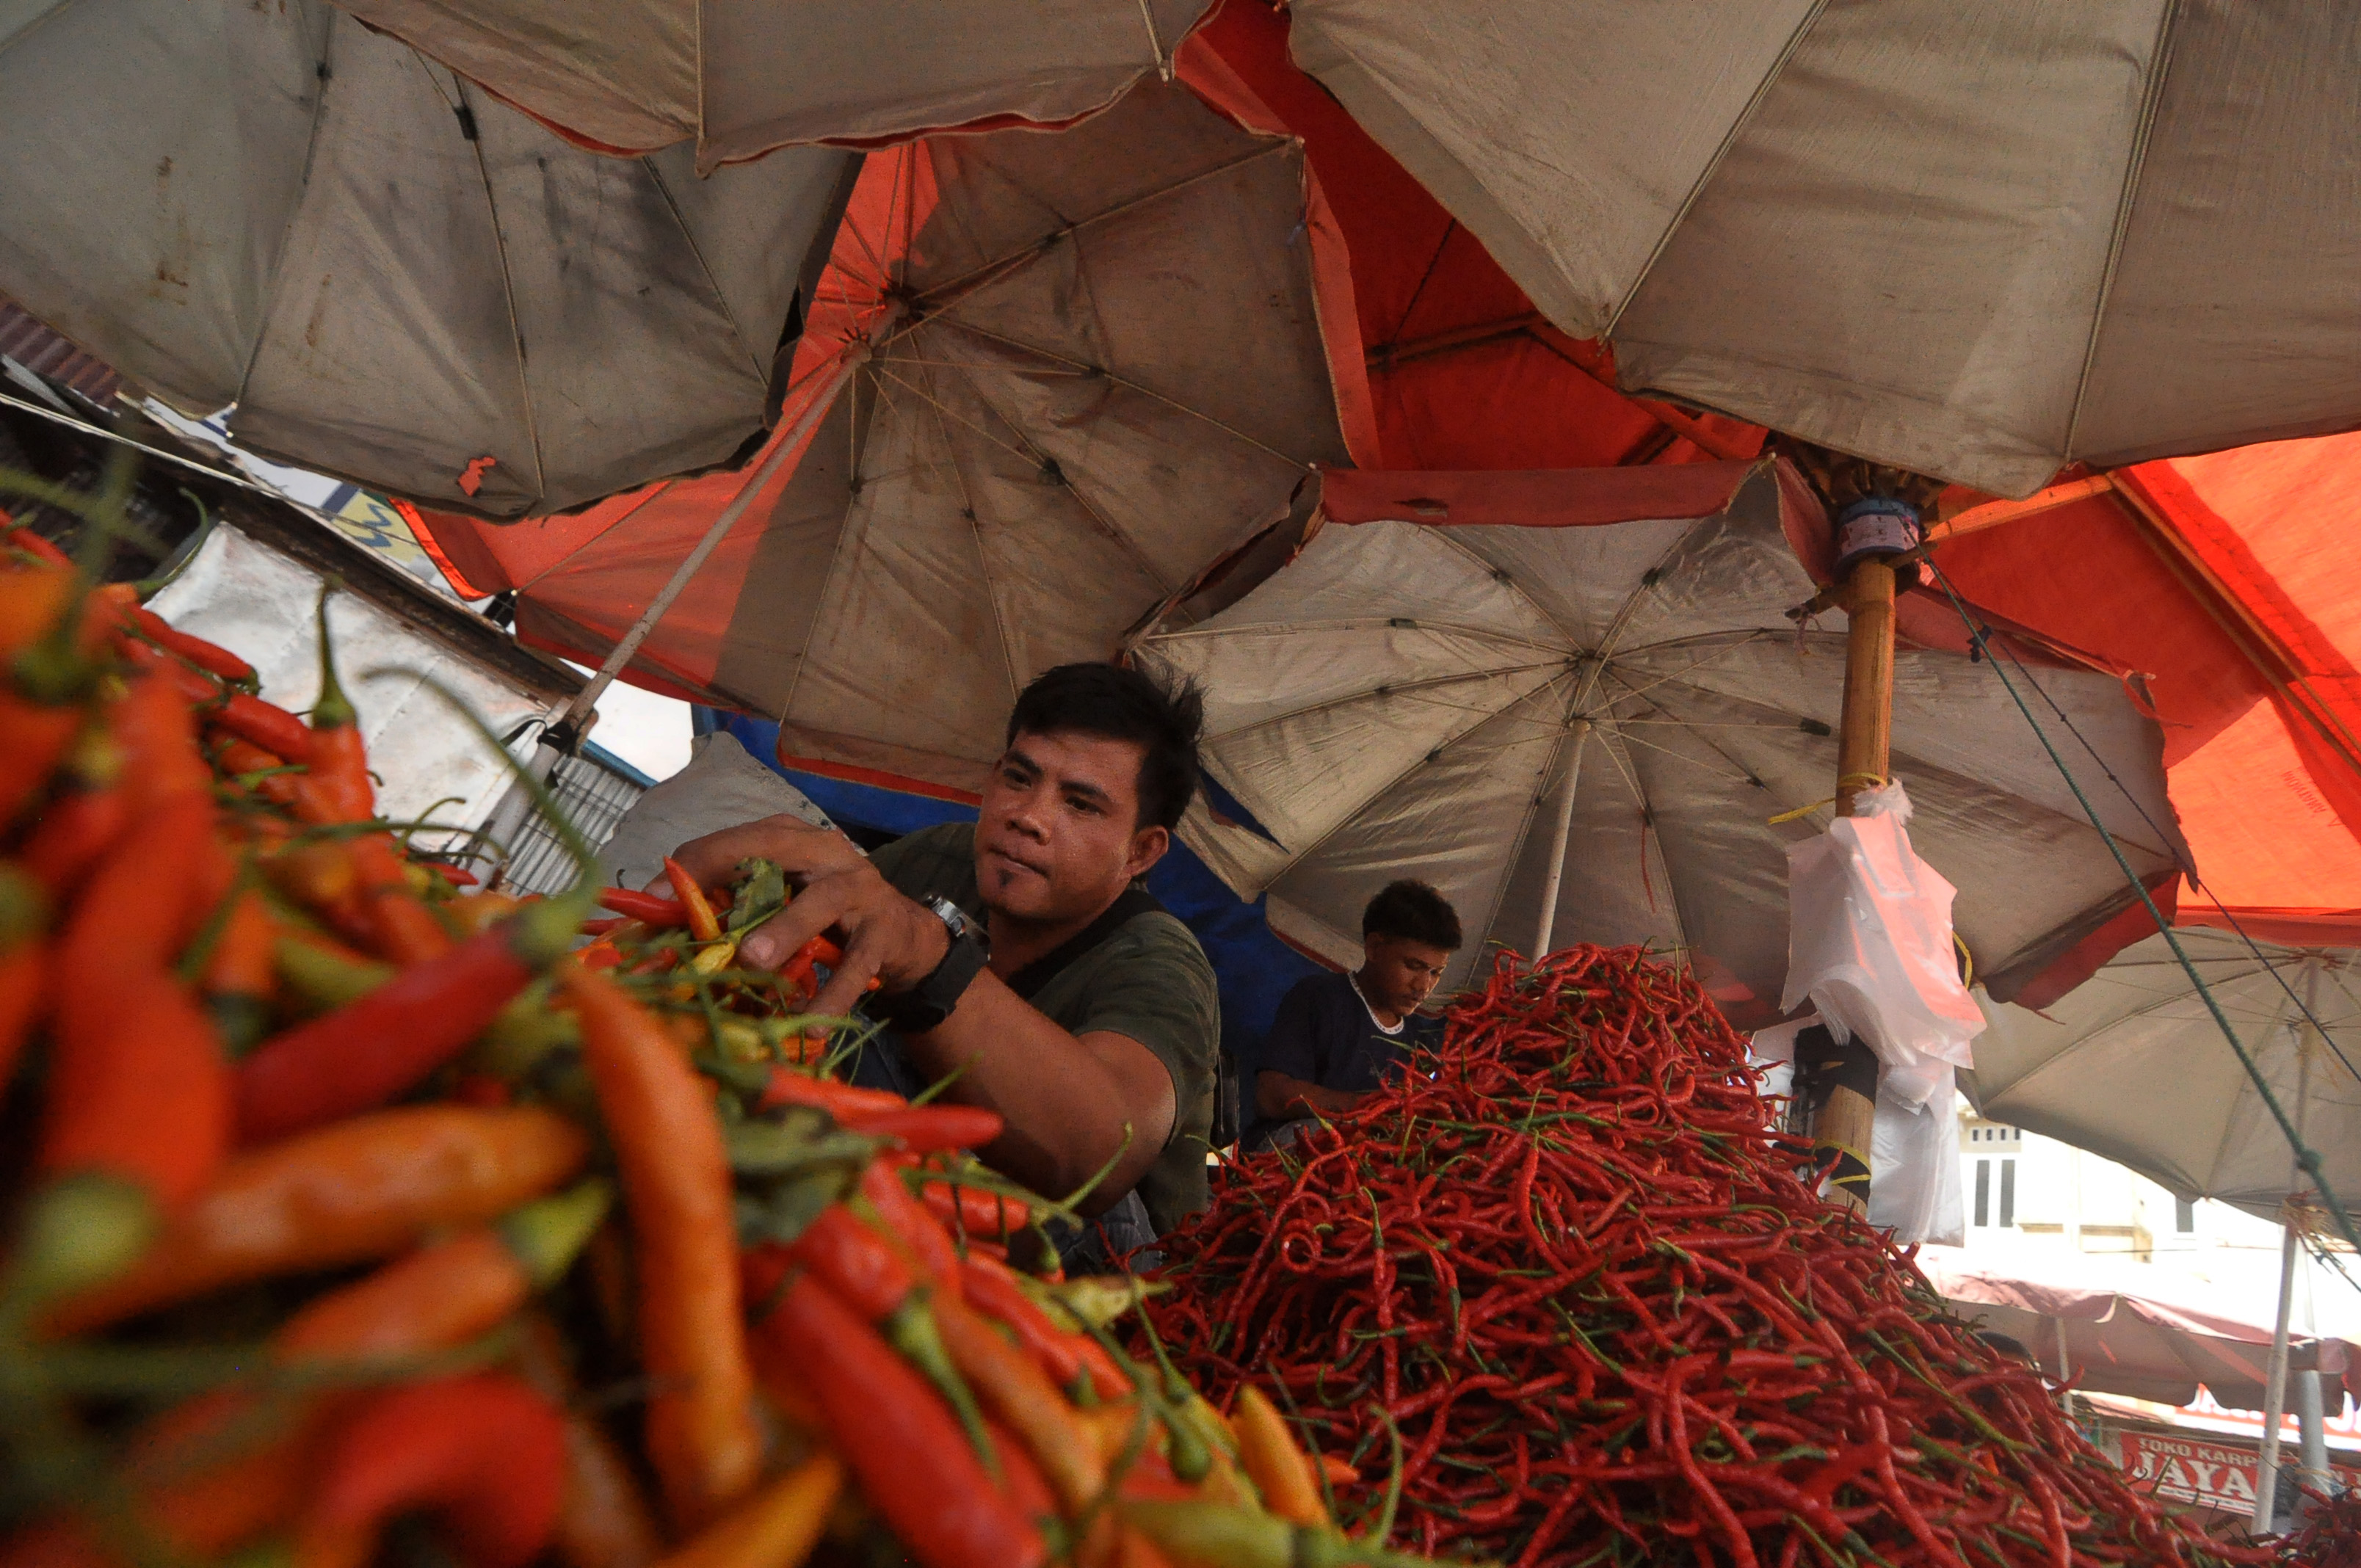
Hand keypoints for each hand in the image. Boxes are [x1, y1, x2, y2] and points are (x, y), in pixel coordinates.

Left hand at [663, 815, 951, 1016]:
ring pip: (821, 902)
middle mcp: (825, 852)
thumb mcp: (778, 902)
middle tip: (697, 921)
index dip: (690, 869)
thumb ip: (731, 908)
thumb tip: (655, 930)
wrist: (903, 938)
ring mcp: (859, 887)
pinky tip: (811, 1024)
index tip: (649, 905)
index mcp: (789, 838)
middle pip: (775, 850)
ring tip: (754, 963)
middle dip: (731, 877)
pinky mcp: (884, 929)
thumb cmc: (823, 919)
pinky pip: (856, 963)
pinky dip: (833, 995)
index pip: (732, 841)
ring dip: (786, 931)